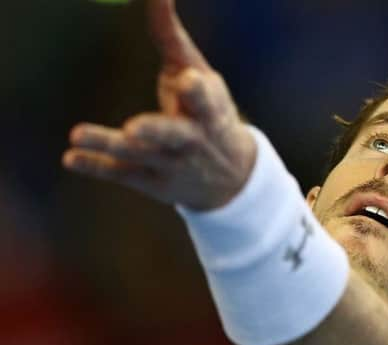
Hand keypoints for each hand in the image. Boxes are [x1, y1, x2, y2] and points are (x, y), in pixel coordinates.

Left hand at [63, 0, 255, 210]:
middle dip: (156, 131)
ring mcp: (172, 164)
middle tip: (134, 128)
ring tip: (77, 134)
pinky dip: (97, 167)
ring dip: (110, 145)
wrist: (232, 175)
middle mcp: (192, 140)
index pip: (206, 102)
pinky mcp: (154, 181)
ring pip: (140, 155)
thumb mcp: (199, 74)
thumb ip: (172, 36)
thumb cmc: (209, 113)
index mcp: (210, 111)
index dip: (197, 93)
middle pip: (173, 135)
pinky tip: (72, 159)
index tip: (186, 82)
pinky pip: (123, 173)